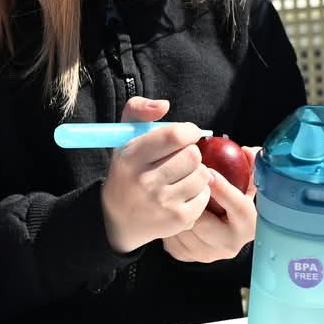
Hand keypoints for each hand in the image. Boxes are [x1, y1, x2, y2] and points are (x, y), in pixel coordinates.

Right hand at [100, 97, 210, 252]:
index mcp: (131, 157)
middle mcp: (145, 181)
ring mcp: (163, 202)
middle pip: (192, 155)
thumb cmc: (128, 171)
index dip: (188, 131)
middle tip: (181, 158)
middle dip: (191, 153)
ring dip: (197, 172)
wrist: (118, 219)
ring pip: (202, 175)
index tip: (187, 135)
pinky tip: (184, 193)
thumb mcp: (124, 138)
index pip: (174, 135)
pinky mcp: (178, 219)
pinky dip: (199, 191)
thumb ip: (139, 111)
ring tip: (182, 176)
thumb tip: (164, 105)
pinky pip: (205, 195)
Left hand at [163, 164, 258, 262]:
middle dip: (190, 198)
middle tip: (180, 178)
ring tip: (169, 188)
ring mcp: (205, 253)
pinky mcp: (184, 255)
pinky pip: (169, 234)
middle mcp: (229, 244)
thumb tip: (249, 152)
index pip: (240, 208)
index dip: (225, 189)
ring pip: (184, 227)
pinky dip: (164, 218)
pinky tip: (163, 204)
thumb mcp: (244, 186)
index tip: (210, 173)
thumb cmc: (230, 202)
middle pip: (205, 221)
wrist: (214, 234)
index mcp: (248, 226)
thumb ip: (248, 168)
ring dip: (174, 206)